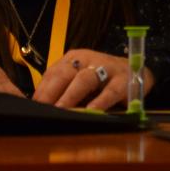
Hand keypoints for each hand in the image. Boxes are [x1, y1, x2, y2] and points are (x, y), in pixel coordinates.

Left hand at [32, 48, 154, 110]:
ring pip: (85, 80)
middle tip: (43, 109)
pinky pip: (110, 91)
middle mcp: (87, 59)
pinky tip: (92, 111)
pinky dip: (100, 101)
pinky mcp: (123, 79)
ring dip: (71, 96)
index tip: (33, 106)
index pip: (53, 73)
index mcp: (74, 59)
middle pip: (65, 74)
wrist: (135, 71)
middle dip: (52, 92)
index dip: (42, 90)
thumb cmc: (102, 78)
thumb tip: (41, 107)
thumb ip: (63, 89)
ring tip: (62, 110)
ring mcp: (106, 68)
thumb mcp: (80, 78)